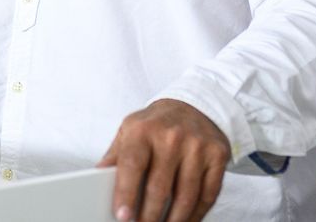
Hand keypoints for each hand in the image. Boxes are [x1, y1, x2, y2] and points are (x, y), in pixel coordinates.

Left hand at [97, 99, 229, 221]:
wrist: (194, 105)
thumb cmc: (156, 124)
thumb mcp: (130, 130)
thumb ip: (115, 156)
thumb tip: (97, 179)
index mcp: (143, 129)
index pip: (132, 166)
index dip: (126, 194)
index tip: (123, 217)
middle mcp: (172, 135)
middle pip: (159, 187)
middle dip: (149, 216)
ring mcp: (197, 146)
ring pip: (186, 197)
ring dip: (174, 221)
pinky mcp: (218, 156)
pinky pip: (208, 195)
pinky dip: (196, 214)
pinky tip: (186, 221)